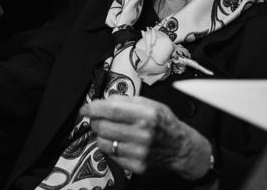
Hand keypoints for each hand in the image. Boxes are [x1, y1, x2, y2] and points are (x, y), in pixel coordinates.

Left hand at [82, 96, 212, 179]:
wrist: (180, 148)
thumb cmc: (164, 123)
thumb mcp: (149, 104)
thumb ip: (124, 100)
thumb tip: (101, 101)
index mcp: (146, 115)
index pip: (110, 110)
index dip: (92, 108)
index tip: (85, 108)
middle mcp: (143, 134)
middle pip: (102, 126)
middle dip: (95, 120)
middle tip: (98, 118)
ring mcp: (139, 152)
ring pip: (102, 141)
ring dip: (101, 134)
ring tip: (110, 130)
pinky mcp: (136, 165)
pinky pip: (110, 154)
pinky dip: (109, 146)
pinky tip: (119, 141)